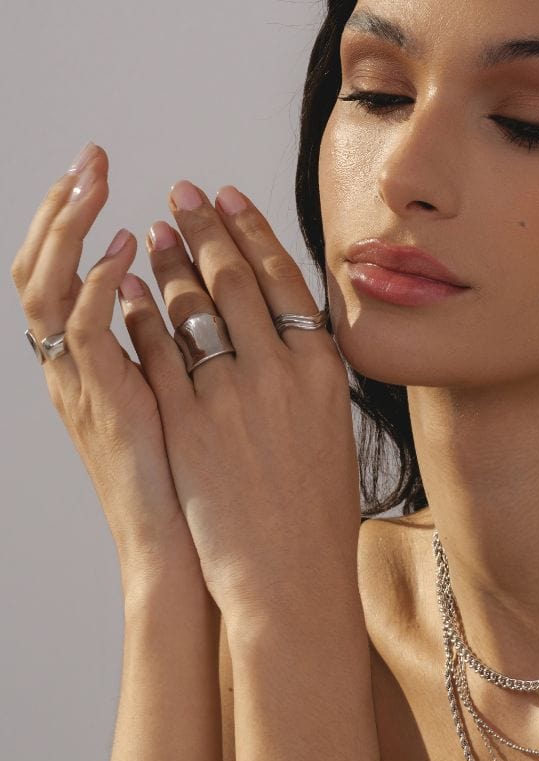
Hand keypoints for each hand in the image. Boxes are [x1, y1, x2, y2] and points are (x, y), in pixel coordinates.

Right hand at [11, 143, 201, 578]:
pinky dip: (99, 286)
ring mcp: (85, 388)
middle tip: (90, 157)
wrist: (194, 555)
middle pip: (49, 269)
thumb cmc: (205, 485)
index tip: (110, 178)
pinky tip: (127, 254)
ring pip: (49, 288)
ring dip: (71, 229)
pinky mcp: (104, 407)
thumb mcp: (195, 406)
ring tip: (95, 181)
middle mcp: (83, 371)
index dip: (87, 223)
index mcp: (105, 364)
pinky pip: (84, 333)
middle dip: (67, 207)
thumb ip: (187, 355)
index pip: (80, 275)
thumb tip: (218, 312)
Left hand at [122, 176, 360, 621]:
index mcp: (323, 369)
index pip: (284, 280)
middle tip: (183, 195)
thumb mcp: (331, 430)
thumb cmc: (317, 512)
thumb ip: (308, 378)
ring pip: (192, 306)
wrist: (291, 570)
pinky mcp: (187, 420)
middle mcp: (280, 370)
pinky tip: (125, 285)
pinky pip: (155, 351)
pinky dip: (137, 312)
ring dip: (169, 261)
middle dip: (204, 227)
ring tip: (155, 231)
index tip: (230, 199)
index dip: (252, 231)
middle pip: (235, 279)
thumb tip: (287, 336)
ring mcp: (231, 393)